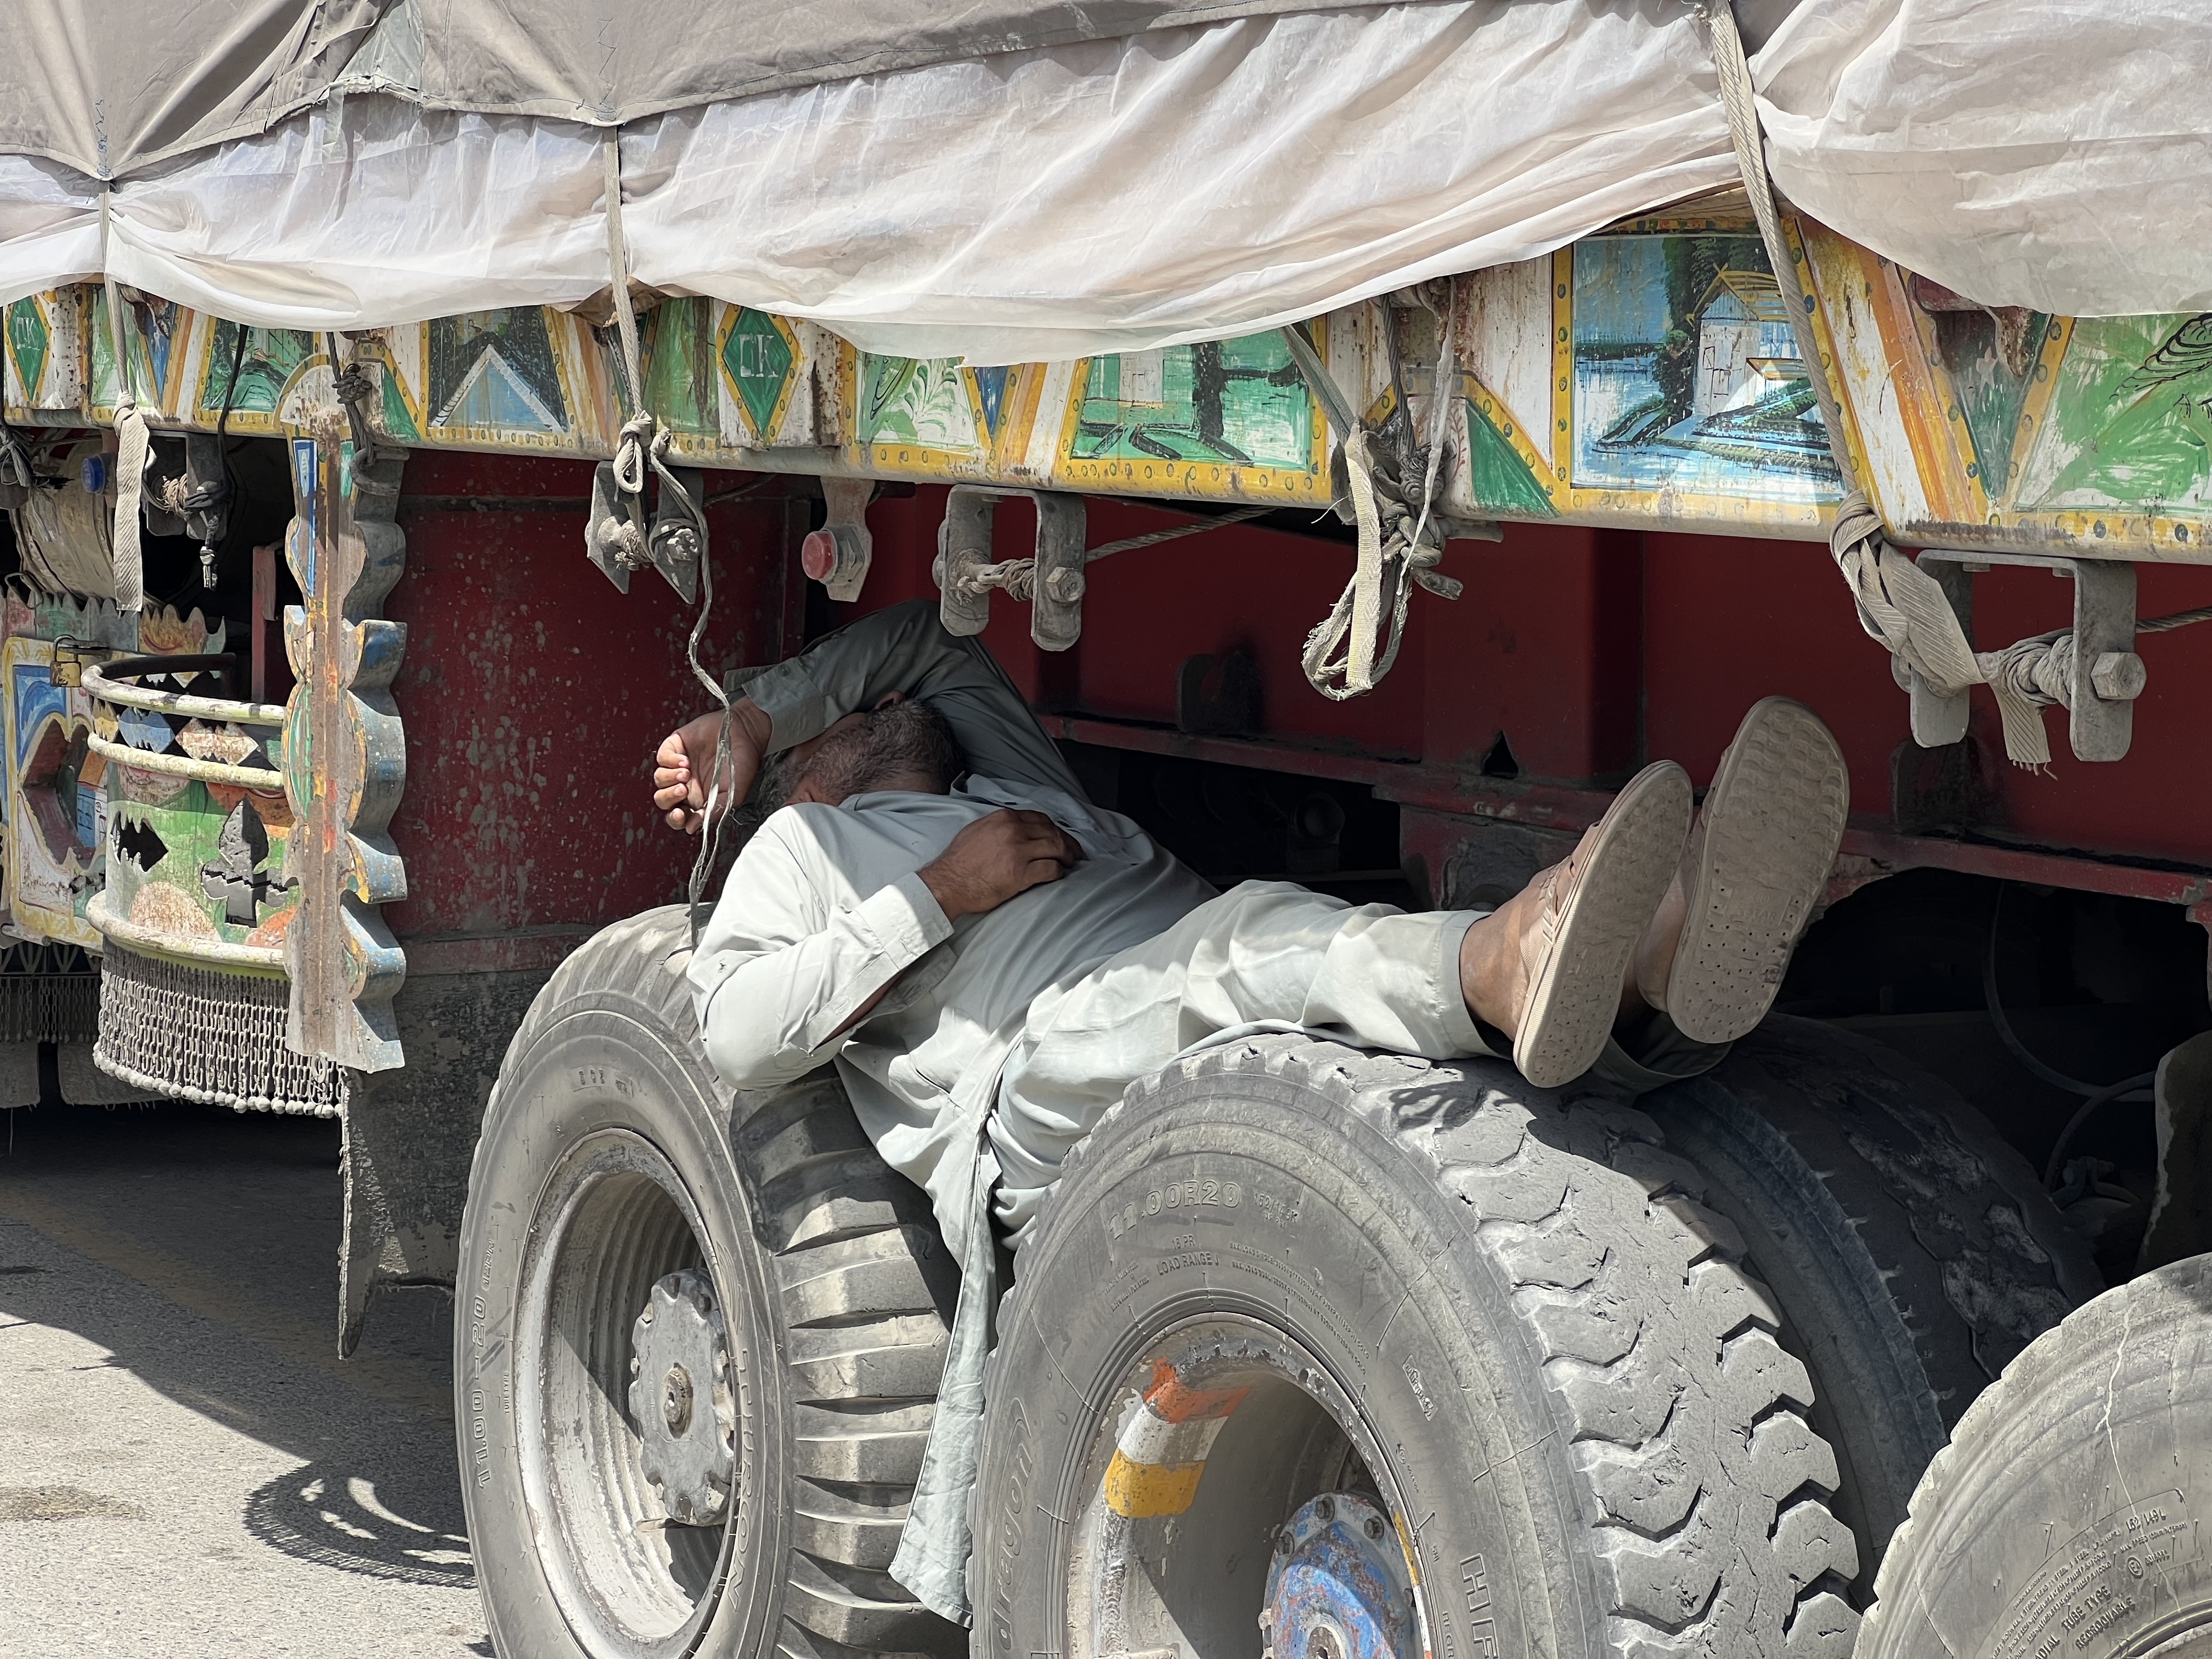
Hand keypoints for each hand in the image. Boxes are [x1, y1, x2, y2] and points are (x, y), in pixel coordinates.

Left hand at [653, 701, 769, 833]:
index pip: (678, 816)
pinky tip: (685, 760)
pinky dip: (669, 761)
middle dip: (669, 798)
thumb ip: (715, 811)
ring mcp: (678, 766)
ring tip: (687, 771)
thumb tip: (692, 828)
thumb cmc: (742, 764)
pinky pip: (661, 759)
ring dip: (670, 778)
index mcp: (698, 800)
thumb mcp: (734, 793)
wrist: (745, 733)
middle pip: (663, 800)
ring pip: (659, 780)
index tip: (681, 816)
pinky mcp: (675, 747)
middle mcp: (686, 785)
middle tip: (683, 790)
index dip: (675, 820)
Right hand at [919, 809, 1084, 920]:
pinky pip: (1050, 869)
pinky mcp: (1020, 873)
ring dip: (1067, 856)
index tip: (1061, 837)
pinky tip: (1058, 875)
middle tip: (1075, 853)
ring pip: (1056, 847)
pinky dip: (1058, 872)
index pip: (1040, 819)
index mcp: (1004, 818)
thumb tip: (1018, 829)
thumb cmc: (959, 861)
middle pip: (1052, 832)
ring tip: (1070, 863)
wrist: (947, 883)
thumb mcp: (978, 830)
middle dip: (1067, 842)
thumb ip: (1000, 826)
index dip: (1055, 829)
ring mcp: (1018, 851)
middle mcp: (1013, 830)